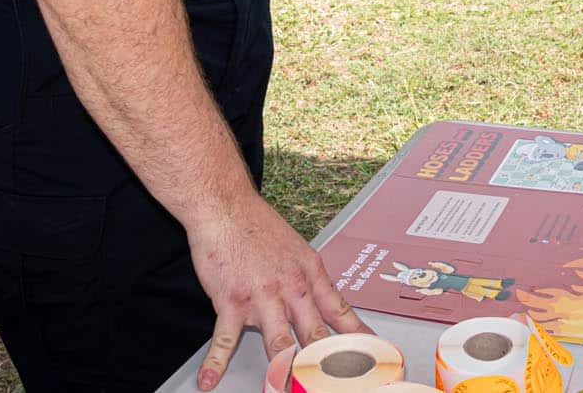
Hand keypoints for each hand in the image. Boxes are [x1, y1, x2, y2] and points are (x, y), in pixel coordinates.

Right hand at [189, 195, 368, 389]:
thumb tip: (321, 302)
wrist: (226, 207)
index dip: (358, 337)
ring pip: (279, 342)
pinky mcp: (231, 300)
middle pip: (315, 334)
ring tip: (288, 388)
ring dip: (286, 369)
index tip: (372, 355)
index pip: (340, 312)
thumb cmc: (258, 226)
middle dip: (329, 363)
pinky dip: (215, 362)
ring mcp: (262, 296)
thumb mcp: (296, 249)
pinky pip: (224, 338)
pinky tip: (210, 380)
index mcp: (310, 274)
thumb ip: (307, 279)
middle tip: (338, 380)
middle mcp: (291, 287)